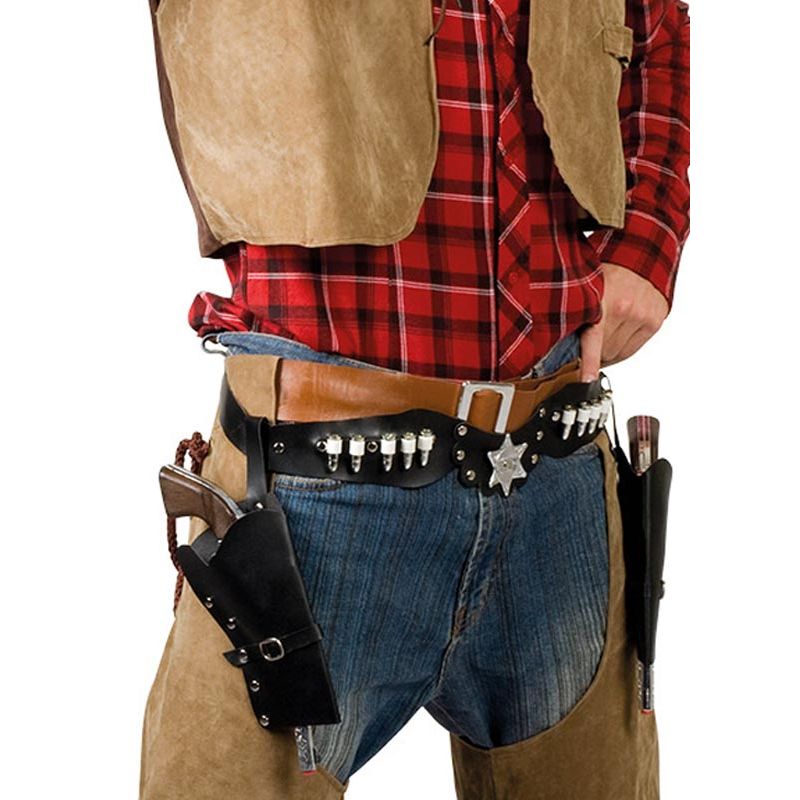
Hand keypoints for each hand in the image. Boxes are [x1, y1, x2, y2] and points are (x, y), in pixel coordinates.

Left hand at [579, 263, 668, 381]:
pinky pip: (633, 349)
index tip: (587, 379)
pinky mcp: (654, 321)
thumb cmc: (607, 273)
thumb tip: (565, 344)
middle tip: (588, 339)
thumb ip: (579, 312)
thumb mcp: (586, 288)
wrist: (639, 257)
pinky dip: (623, 348)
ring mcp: (642, 316)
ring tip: (605, 333)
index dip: (589, 362)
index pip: (594, 338)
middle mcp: (624, 309)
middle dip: (594, 350)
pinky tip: (619, 334)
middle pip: (604, 352)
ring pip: (618, 353)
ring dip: (608, 350)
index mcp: (602, 301)